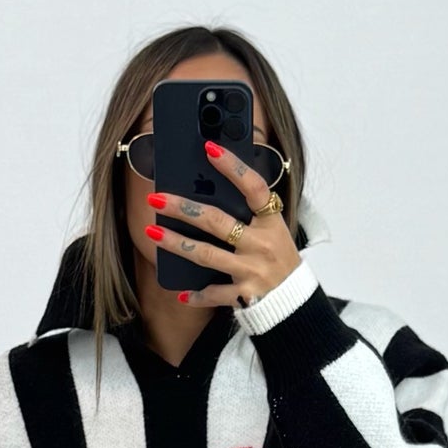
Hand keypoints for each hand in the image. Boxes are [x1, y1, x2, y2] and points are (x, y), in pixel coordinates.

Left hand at [146, 142, 301, 308]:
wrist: (295, 299)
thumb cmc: (278, 258)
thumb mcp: (272, 230)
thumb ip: (249, 213)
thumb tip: (209, 190)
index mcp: (272, 222)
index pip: (254, 188)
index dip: (234, 167)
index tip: (211, 148)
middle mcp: (262, 244)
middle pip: (217, 221)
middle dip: (183, 208)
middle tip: (157, 198)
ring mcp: (253, 270)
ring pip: (206, 254)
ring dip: (176, 244)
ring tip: (152, 232)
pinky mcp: (246, 295)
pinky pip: (215, 293)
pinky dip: (197, 295)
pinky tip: (180, 292)